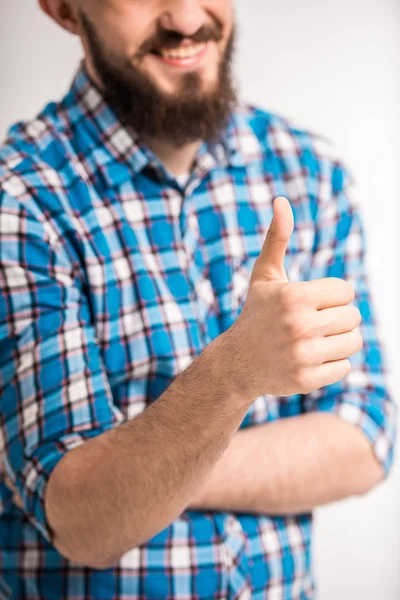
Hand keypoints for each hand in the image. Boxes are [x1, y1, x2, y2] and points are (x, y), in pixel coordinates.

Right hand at [224, 197, 361, 397]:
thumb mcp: (265, 275)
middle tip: (311, 323)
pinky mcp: (307, 380)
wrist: (237, 363)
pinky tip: (309, 359)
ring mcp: (303, 355)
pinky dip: (331, 364)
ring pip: (353, 342)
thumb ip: (278, 237)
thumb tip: (282, 200)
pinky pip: (344, 367)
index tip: (310, 303)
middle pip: (353, 317)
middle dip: (336, 318)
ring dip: (338, 340)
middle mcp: (299, 326)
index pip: (346, 291)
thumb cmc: (257, 313)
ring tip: (314, 340)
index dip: (331, 296)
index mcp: (294, 296)